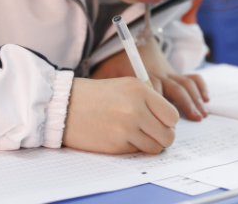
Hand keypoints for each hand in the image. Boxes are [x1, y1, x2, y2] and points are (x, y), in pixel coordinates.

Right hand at [62, 78, 178, 153]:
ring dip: (149, 144)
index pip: (172, 115)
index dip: (169, 122)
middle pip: (168, 135)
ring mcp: (126, 128)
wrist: (65, 106)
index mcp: (140, 90)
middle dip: (163, 137)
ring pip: (155, 147)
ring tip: (135, 134)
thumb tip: (170, 121)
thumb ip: (149, 99)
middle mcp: (135, 109)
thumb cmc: (96, 95)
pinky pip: (137, 151)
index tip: (161, 122)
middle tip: (152, 132)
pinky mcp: (116, 144)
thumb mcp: (126, 86)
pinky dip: (132, 147)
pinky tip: (119, 136)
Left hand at [91, 38, 209, 120]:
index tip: (156, 124)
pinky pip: (192, 77)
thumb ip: (104, 88)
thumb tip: (97, 109)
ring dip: (193, 101)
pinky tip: (206, 100)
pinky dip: (200, 87)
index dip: (156, 109)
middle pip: (174, 89)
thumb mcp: (105, 72)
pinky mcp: (175, 73)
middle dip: (180, 108)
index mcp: (141, 76)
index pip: (153, 90)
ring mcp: (169, 72)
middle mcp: (159, 73)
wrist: (131, 41)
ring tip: (200, 116)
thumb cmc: (115, 63)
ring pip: (185, 85)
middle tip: (181, 126)